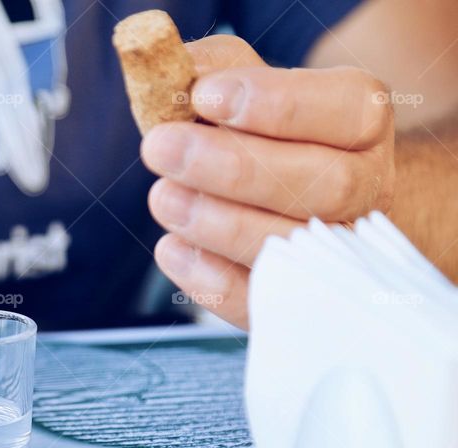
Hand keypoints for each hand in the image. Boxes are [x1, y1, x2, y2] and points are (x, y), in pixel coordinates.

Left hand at [141, 36, 395, 327]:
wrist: (295, 193)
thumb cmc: (263, 132)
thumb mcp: (245, 81)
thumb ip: (215, 70)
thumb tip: (178, 80)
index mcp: (360, 120)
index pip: (347, 110)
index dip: (277, 106)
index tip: (206, 98)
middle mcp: (366, 186)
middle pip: (326, 184)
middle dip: (234, 168)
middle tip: (160, 148)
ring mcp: (338, 249)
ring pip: (296, 247)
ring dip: (218, 224)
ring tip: (163, 197)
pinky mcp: (297, 297)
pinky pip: (263, 299)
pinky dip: (210, 278)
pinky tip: (172, 248)